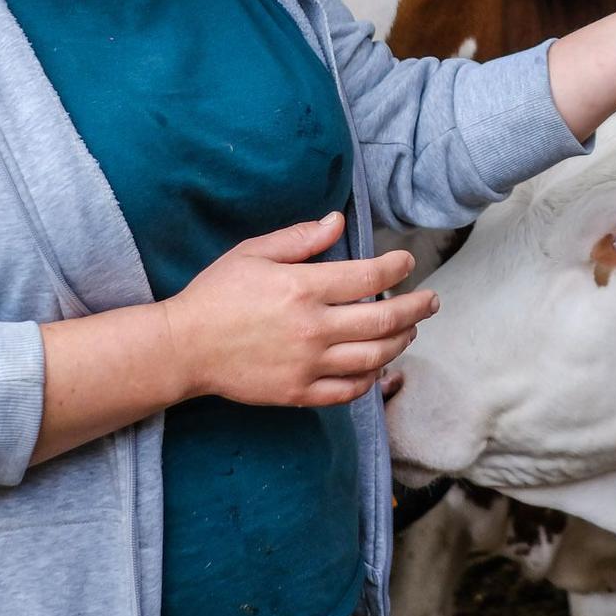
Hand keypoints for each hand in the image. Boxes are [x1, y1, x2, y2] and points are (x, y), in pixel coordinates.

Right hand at [160, 212, 438, 407]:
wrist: (184, 348)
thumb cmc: (216, 294)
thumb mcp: (254, 253)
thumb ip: (300, 239)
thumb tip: (338, 222)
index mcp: (303, 288)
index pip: (368, 276)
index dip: (397, 268)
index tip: (407, 263)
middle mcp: (313, 328)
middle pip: (384, 319)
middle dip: (416, 308)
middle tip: (431, 301)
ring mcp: (308, 365)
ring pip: (374, 357)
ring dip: (401, 342)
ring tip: (410, 330)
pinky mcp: (298, 393)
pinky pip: (348, 391)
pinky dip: (371, 379)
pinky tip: (379, 366)